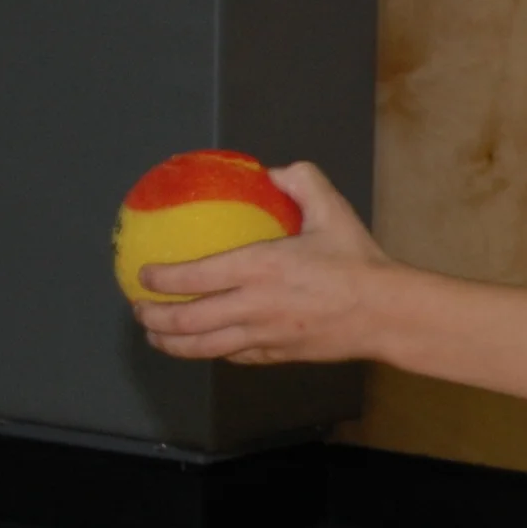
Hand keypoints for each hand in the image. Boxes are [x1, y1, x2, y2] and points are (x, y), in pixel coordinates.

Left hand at [132, 162, 394, 365]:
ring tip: (156, 336)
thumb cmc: (359, 261)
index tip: (143, 274)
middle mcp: (253, 306)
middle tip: (140, 309)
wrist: (386, 312)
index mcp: (259, 268)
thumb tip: (273, 171)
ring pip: (203, 347)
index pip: (193, 278)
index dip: (160, 279)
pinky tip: (206, 345)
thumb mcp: (332, 210)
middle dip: (153, 317)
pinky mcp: (277, 354)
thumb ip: (301, 181)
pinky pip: (233, 355)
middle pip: (186, 321)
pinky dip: (211, 351)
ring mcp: (263, 335)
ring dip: (171, 343)